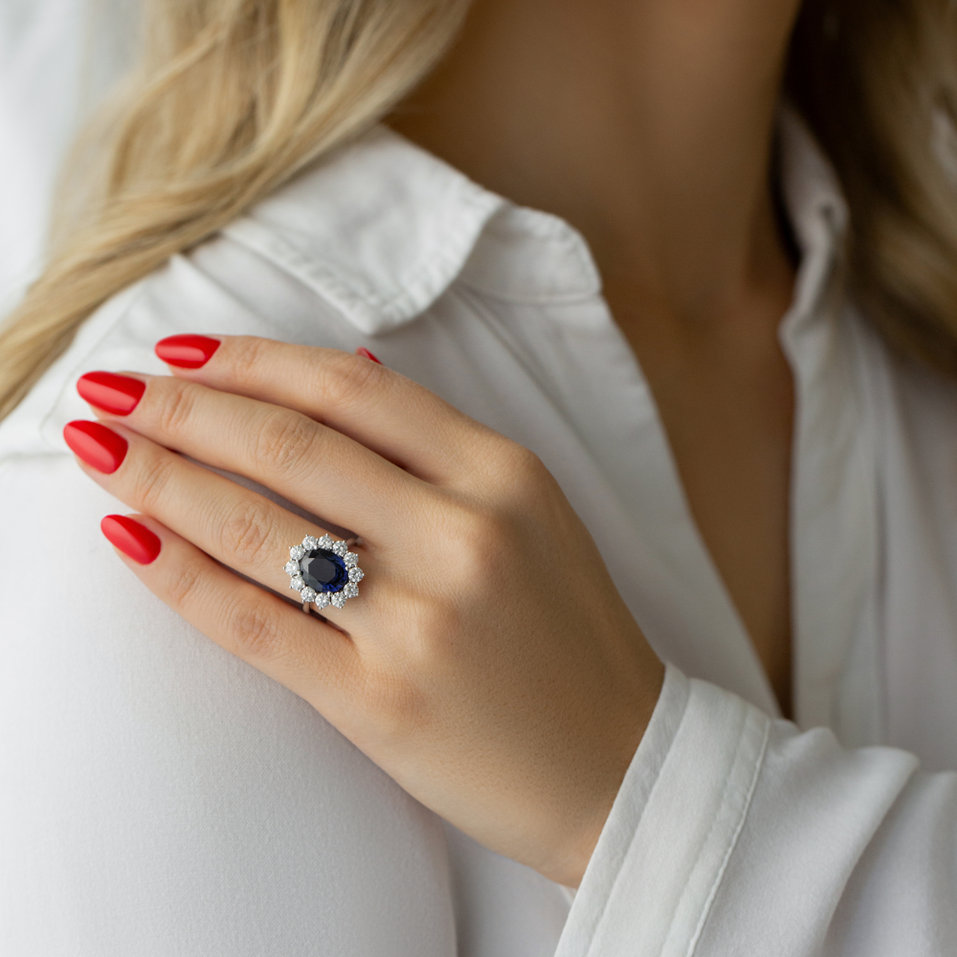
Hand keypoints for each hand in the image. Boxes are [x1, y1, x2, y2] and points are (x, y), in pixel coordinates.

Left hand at [64, 333, 664, 887]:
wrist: (620, 762)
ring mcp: (420, 619)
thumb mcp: (533, 514)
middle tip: (112, 390)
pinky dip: (179, 577)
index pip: (353, 389)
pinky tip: (130, 539)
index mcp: (504, 474)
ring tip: (101, 451)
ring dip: (160, 479)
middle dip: (183, 407)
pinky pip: (253, 625)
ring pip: (257, 528)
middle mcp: (463, 533)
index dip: (253, 360)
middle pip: (292, 444)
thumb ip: (438, 447)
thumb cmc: (571, 634)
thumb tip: (344, 369)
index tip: (182, 352)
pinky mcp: (379, 701)